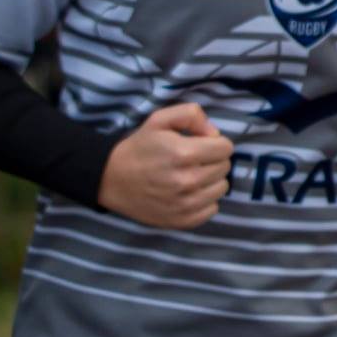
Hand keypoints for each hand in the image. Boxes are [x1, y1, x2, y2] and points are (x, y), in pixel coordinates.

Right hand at [97, 103, 234, 229]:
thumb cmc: (139, 148)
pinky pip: (212, 209)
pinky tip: (188, 194)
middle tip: (193, 161)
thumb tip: (214, 134)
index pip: (225, 148)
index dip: (214, 143)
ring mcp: (185, 204)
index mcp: (184, 153)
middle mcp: (187, 181)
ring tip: (191, 176)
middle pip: (224, 167)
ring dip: (211, 181)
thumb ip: (192, 115)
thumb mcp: (160, 119)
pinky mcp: (181, 221)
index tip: (200, 145)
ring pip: (221, 188)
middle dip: (213, 160)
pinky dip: (204, 201)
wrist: (110, 179)